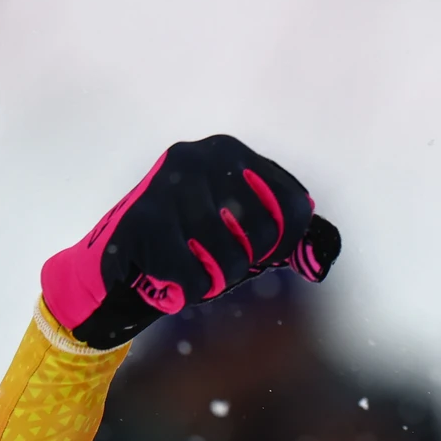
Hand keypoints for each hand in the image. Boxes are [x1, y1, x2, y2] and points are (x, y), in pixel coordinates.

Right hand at [40, 135, 340, 348]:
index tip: (269, 253)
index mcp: (231, 152)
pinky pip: (192, 276)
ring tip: (200, 270)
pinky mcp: (143, 221)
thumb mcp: (244, 224)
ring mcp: (167, 186)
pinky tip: (175, 278)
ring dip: (218, 279)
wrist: (119, 255)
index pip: (292, 204)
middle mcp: (198, 158)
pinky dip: (190, 289)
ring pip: (228, 258)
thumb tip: (321, 265)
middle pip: (262, 233)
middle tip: (223, 262)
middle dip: (248, 262)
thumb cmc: (194, 238)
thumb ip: (290, 234)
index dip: (288, 241)